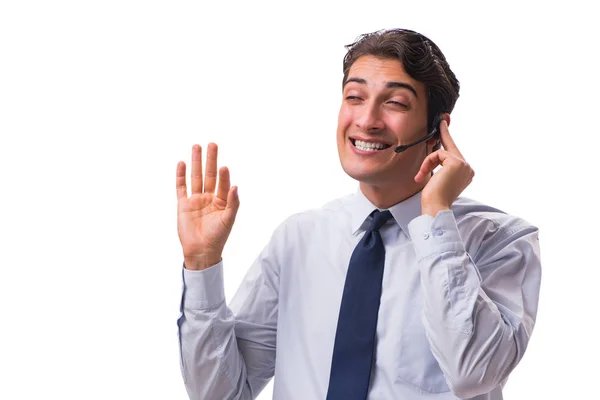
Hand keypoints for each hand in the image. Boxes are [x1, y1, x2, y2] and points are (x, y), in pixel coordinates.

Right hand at [176, 143, 239, 269]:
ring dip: (196, 162)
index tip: (224, 166)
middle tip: (212, 144)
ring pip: (195, 177)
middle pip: (210, 174)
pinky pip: (181, 187)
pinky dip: (181, 175)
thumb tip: (235, 185)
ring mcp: (196, 200)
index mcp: (222, 201)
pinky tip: (182, 163)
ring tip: (197, 146)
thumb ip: (233, 202)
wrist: (201, 251)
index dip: (224, 175)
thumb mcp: (228, 219)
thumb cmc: (218, 237)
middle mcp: (209, 198)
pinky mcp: (183, 205)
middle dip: (211, 159)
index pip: (223, 183)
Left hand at [414, 117, 473, 216]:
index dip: (448, 138)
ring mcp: (464, 165)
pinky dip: (427, 163)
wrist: (435, 207)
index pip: (455, 153)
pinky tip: (423, 175)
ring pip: (441, 152)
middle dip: (444, 134)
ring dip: (427, 163)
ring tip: (420, 176)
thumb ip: (441, 166)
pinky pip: (437, 154)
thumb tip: (437, 152)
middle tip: (442, 119)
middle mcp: (468, 168)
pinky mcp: (456, 162)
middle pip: (451, 147)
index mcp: (465, 173)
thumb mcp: (438, 178)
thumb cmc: (433, 197)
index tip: (444, 125)